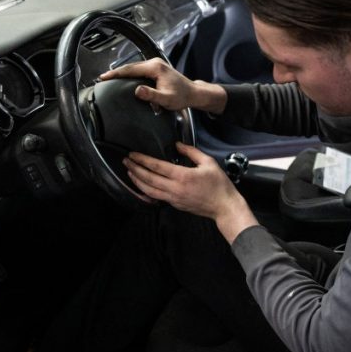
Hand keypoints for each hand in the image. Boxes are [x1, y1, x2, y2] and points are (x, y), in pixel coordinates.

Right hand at [99, 58, 226, 113]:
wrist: (192, 93)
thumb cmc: (181, 97)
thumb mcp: (166, 99)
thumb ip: (151, 95)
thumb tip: (137, 91)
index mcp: (155, 68)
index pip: (131, 69)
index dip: (116, 73)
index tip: (104, 77)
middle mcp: (154, 63)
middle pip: (130, 66)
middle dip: (116, 72)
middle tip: (102, 78)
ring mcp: (155, 64)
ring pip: (134, 67)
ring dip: (122, 72)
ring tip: (109, 78)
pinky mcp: (155, 68)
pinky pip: (138, 70)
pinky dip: (129, 74)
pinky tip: (123, 78)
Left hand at [124, 142, 257, 243]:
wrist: (224, 207)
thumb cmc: (219, 185)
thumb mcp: (208, 163)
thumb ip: (191, 152)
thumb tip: (177, 144)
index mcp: (183, 176)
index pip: (157, 166)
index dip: (142, 160)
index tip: (133, 154)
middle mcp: (175, 189)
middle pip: (149, 179)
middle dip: (135, 169)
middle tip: (125, 161)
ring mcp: (174, 199)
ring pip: (149, 191)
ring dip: (137, 181)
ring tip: (129, 172)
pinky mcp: (175, 205)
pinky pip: (156, 198)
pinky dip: (146, 191)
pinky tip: (141, 186)